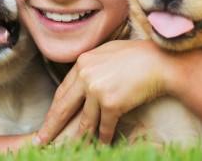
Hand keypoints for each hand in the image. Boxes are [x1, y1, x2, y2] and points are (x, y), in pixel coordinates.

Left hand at [35, 40, 176, 144]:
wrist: (160, 61)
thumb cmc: (138, 56)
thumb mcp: (107, 53)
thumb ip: (91, 66)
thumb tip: (81, 81)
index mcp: (82, 62)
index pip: (62, 90)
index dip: (55, 108)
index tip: (48, 120)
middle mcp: (86, 76)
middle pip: (63, 107)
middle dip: (51, 127)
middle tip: (41, 141)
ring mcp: (97, 90)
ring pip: (84, 121)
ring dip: (79, 138)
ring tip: (71, 149)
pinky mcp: (111, 103)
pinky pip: (104, 127)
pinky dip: (104, 138)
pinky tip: (103, 144)